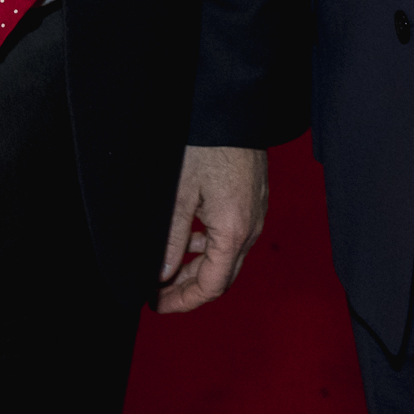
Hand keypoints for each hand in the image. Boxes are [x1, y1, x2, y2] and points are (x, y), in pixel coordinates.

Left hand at [156, 145, 267, 312]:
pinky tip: (189, 241)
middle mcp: (251, 229)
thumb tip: (162, 273)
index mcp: (233, 232)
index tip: (157, 303)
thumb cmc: (208, 145)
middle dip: (188, 289)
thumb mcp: (179, 195)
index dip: (183, 301)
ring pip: (227, 258)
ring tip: (167, 269)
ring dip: (198, 269)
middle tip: (157, 292)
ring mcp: (256, 215)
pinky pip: (234, 238)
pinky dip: (210, 249)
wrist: (234, 109)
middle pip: (221, 276)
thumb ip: (172, 239)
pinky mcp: (254, 203)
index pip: (211, 286)